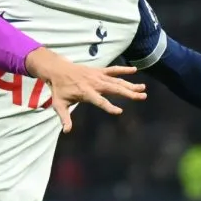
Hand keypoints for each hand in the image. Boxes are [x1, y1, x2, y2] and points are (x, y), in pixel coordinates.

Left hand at [25, 48, 145, 132]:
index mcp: (85, 92)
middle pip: (114, 89)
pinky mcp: (99, 70)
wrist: (57, 69)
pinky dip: (123, 69)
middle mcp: (94, 83)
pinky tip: (134, 70)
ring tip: (143, 88)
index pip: (99, 101)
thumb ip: (64, 118)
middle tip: (142, 97)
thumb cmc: (59, 89)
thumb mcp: (59, 104)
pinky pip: (113, 70)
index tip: (119, 111)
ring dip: (130, 84)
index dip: (109, 106)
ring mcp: (97, 76)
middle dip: (128, 93)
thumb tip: (66, 131)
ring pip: (116, 81)